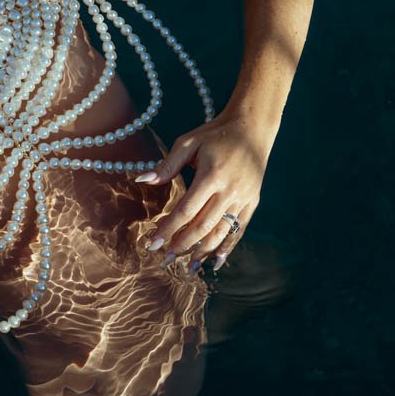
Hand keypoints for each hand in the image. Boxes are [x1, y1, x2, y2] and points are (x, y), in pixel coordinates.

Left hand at [136, 112, 273, 271]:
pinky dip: (227, 247)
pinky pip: (238, 230)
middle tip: (164, 259)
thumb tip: (142, 180)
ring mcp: (243, 198)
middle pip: (203, 226)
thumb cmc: (215, 134)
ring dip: (202, 251)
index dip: (168, 229)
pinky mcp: (252, 202)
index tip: (152, 244)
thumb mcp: (188, 142)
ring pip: (221, 232)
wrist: (252, 128)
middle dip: (182, 245)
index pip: (186, 210)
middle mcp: (229, 191)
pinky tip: (214, 262)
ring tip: (186, 266)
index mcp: (211, 176)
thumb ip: (167, 164)